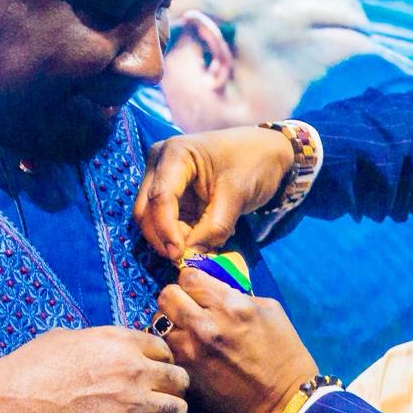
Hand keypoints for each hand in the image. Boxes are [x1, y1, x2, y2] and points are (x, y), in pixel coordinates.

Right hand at [0, 326, 187, 412]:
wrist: (15, 401)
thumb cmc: (33, 366)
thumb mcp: (68, 336)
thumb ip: (99, 340)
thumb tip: (106, 347)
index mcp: (122, 341)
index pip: (165, 350)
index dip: (160, 361)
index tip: (151, 371)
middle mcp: (136, 370)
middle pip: (180, 379)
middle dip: (172, 388)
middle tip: (158, 396)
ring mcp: (134, 404)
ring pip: (179, 411)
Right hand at [134, 126, 294, 261]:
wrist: (266, 154)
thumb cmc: (254, 163)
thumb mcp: (238, 194)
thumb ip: (215, 226)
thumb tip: (192, 253)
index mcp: (176, 153)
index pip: (160, 196)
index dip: (166, 229)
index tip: (179, 254)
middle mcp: (160, 164)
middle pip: (146, 209)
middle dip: (163, 237)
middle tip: (186, 259)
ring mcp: (163, 180)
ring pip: (152, 220)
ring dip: (172, 239)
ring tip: (201, 248)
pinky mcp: (172, 197)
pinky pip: (166, 223)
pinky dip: (179, 237)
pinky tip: (201, 241)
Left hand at [154, 267, 317, 412]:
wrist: (282, 400)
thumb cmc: (283, 352)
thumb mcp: (269, 310)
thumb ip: (236, 295)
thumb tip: (212, 291)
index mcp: (229, 304)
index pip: (188, 277)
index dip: (192, 283)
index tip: (199, 293)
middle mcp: (205, 324)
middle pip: (167, 296)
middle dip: (176, 299)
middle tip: (188, 310)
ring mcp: (190, 350)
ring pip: (159, 322)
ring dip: (171, 324)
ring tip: (187, 333)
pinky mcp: (184, 372)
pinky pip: (165, 349)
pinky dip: (172, 347)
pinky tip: (188, 352)